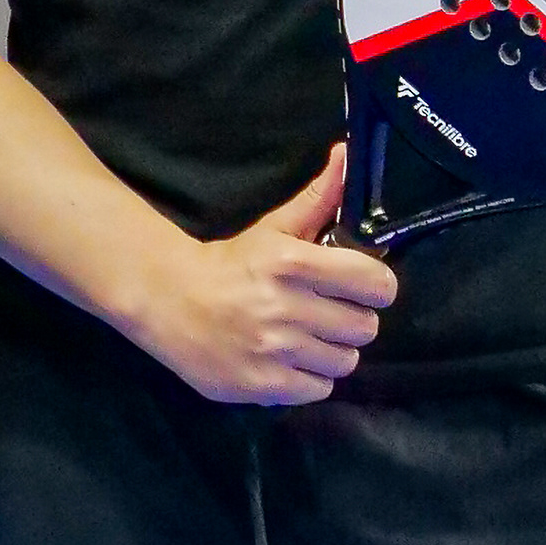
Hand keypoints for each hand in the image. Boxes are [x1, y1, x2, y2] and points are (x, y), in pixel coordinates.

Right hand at [124, 144, 398, 407]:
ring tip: (309, 339)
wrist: (169, 300)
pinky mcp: (262, 384)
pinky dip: (310, 378)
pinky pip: (318, 389)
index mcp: (293, 263)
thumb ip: (319, 198)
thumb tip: (348, 155)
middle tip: (328, 314)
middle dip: (351, 320)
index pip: (375, 283)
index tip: (362, 287)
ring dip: (332, 351)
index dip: (376, 287)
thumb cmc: (230, 263)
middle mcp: (286, 308)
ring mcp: (274, 350)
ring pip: (346, 362)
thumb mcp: (274, 228)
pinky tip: (290, 361)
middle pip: (364, 328)